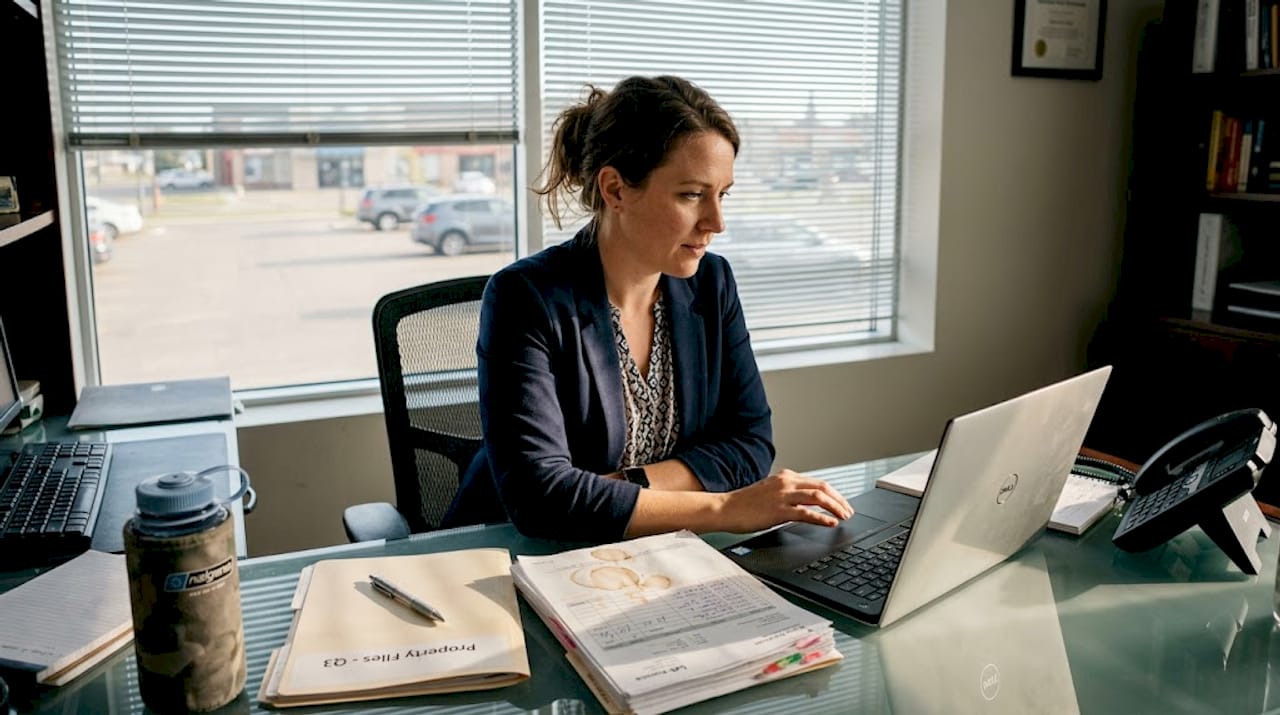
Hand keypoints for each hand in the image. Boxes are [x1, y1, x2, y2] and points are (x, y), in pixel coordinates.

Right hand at [716, 469, 853, 533]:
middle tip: (848, 511)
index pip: (817, 482)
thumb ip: (788, 493)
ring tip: (844, 517)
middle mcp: (786, 482)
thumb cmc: (745, 503)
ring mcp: (782, 496)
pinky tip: (830, 523)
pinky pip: (806, 513)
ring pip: (818, 497)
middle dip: (839, 500)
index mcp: (785, 477)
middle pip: (822, 487)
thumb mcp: (770, 492)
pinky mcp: (778, 510)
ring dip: (835, 507)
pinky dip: (821, 518)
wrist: (725, 508)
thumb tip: (806, 502)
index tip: (842, 503)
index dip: (834, 493)